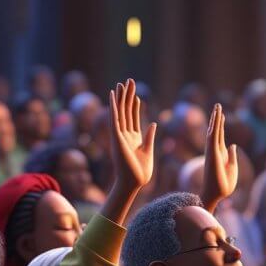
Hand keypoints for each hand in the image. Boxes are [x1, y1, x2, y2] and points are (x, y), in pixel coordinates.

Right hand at [99, 79, 157, 224]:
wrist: (133, 183)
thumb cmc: (140, 172)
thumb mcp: (148, 150)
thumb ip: (149, 136)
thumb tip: (153, 124)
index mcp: (134, 138)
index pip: (133, 118)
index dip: (134, 105)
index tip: (136, 94)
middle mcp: (125, 134)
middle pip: (126, 111)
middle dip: (128, 96)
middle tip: (129, 82)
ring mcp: (119, 135)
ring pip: (120, 111)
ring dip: (120, 97)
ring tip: (122, 83)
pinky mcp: (116, 136)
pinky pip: (114, 117)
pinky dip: (113, 105)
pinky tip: (112, 94)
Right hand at [200, 103, 238, 211]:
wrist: (216, 194)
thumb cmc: (223, 185)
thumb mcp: (233, 168)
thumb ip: (232, 156)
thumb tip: (233, 145)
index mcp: (221, 154)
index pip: (220, 137)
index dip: (221, 125)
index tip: (221, 116)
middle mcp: (215, 151)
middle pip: (216, 131)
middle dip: (217, 118)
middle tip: (217, 106)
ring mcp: (213, 151)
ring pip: (214, 130)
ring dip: (215, 118)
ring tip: (217, 107)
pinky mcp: (212, 152)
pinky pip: (213, 136)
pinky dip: (214, 125)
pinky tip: (216, 116)